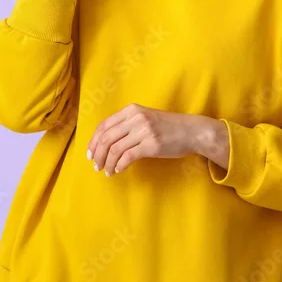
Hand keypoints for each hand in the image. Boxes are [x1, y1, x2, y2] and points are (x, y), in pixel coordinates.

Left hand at [87, 103, 228, 175]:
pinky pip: (128, 157)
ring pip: (115, 149)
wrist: (191, 131)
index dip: (93, 141)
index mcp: (132, 110)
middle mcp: (136, 118)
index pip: (104, 125)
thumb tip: (105, 142)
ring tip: (107, 171)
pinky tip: (118, 170)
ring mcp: (144, 131)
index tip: (89, 154)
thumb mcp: (145, 118)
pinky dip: (119, 165)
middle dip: (98, 155)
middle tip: (96, 166)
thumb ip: (127, 124)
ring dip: (107, 162)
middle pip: (107, 138)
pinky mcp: (151, 145)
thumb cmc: (167, 127)